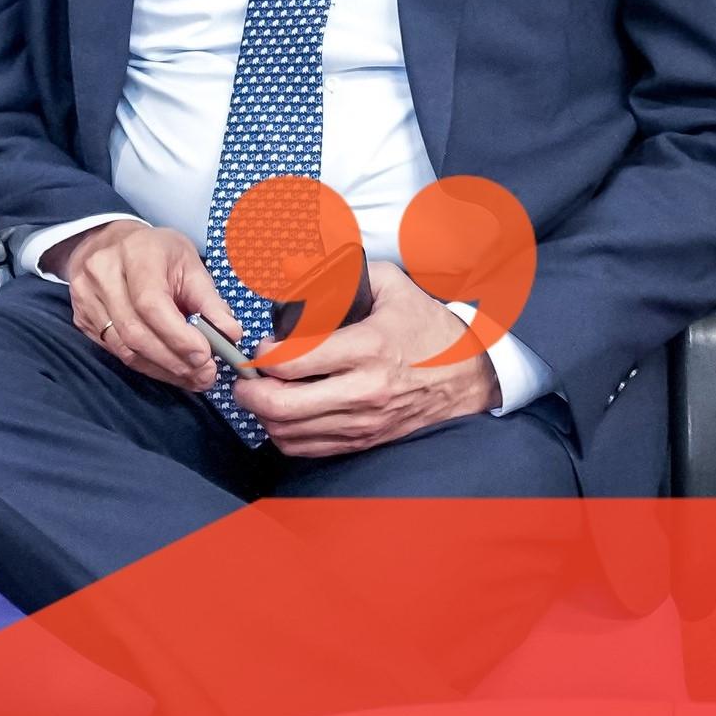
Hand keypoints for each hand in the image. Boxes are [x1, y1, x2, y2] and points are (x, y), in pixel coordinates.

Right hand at [46, 220, 244, 390]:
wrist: (108, 242)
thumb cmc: (156, 252)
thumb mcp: (189, 263)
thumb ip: (209, 300)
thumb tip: (230, 335)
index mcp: (135, 253)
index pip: (151, 303)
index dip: (177, 336)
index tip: (205, 355)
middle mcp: (103, 273)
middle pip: (135, 332)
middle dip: (174, 360)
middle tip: (205, 375)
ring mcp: (86, 297)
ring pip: (124, 348)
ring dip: (162, 369)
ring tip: (192, 377)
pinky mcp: (81, 318)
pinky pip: (115, 352)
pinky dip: (146, 366)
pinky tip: (168, 369)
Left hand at [232, 261, 501, 456]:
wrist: (472, 376)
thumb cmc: (428, 328)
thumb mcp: (391, 285)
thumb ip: (341, 272)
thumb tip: (293, 266)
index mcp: (367, 347)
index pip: (293, 361)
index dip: (263, 355)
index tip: (259, 346)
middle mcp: (363, 390)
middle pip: (282, 406)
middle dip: (249, 392)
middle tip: (243, 377)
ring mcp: (364, 421)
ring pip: (291, 432)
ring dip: (264, 415)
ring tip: (261, 394)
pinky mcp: (366, 441)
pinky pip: (310, 449)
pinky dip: (286, 435)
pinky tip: (283, 415)